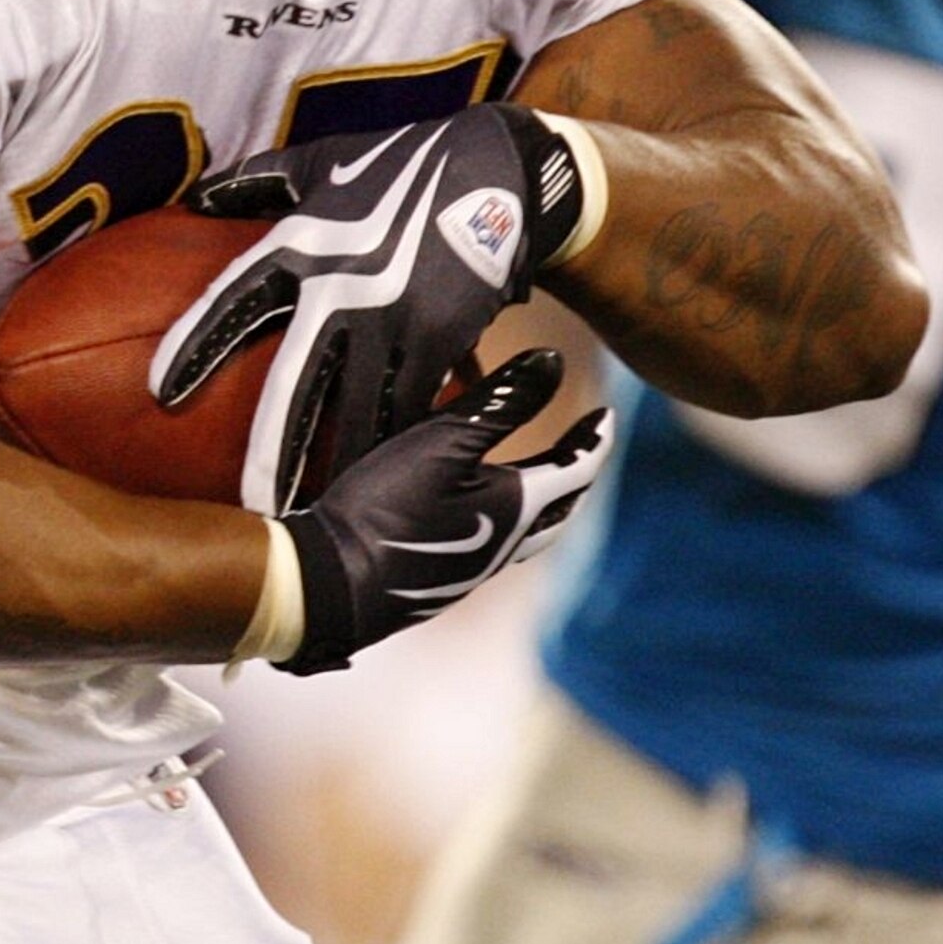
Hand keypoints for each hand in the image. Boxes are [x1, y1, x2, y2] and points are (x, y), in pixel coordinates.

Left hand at [154, 104, 587, 514]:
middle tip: (248, 502)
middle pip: (296, 383)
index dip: (197, 346)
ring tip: (315, 514)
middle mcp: (341, 289)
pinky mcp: (444, 338)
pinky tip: (381, 483)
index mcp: (300, 245)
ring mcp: (396, 319)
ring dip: (339, 465)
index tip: (161, 392)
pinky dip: (396, 443)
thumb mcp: (319, 161)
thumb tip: (197, 198)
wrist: (500, 170)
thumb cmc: (399, 163)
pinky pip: (414, 404)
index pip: (234, 302)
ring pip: (361, 410)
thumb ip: (254, 182)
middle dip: (272, 448)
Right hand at [276, 350, 607, 674]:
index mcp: (518, 506)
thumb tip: (554, 361)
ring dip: (544, 505)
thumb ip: (499, 402)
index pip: (575, 467)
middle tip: (579, 451)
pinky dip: (505, 522)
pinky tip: (478, 517)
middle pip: (559, 508)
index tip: (606, 414)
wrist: (336, 582)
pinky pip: (494, 547)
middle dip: (574, 476)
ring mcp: (474, 567)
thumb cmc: (390, 505)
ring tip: (537, 484)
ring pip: (529, 533)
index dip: (592, 438)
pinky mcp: (442, 580)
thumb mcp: (443, 439)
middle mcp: (506, 541)